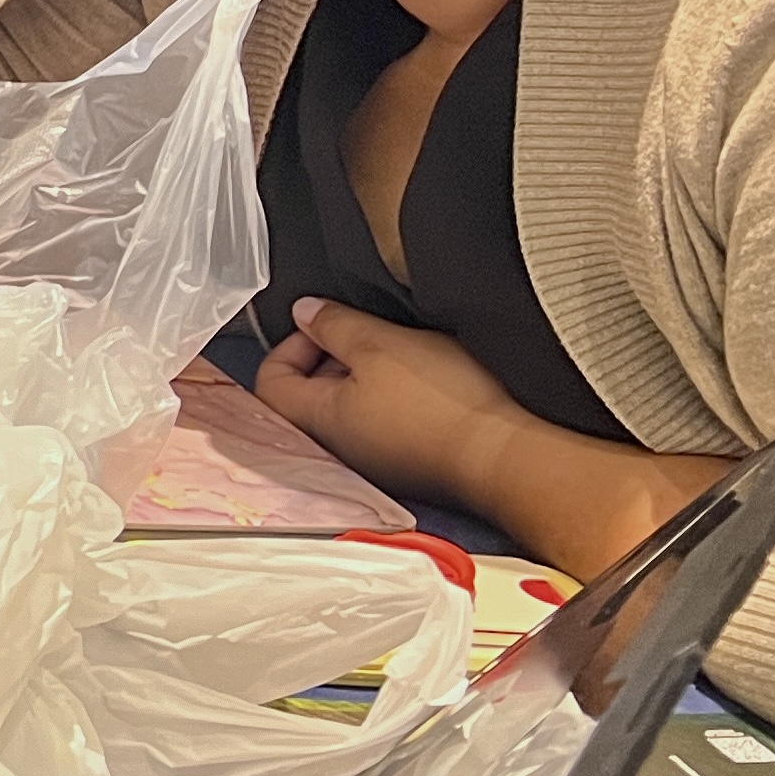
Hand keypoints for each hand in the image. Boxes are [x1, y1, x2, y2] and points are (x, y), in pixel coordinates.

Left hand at [254, 298, 529, 509]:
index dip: (291, 344)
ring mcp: (372, 460)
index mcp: (316, 420)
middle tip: (366, 335)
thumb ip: (334, 325)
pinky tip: (425, 383)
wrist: (504, 456)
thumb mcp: (380, 343)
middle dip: (330, 357)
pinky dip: (392, 399)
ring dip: (366, 377)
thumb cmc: (441, 402)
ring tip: (402, 355)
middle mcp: (336, 448)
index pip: (270, 381)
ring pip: (348, 408)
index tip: (325, 325)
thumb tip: (304, 312)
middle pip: (308, 395)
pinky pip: (383, 425)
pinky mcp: (408, 463)